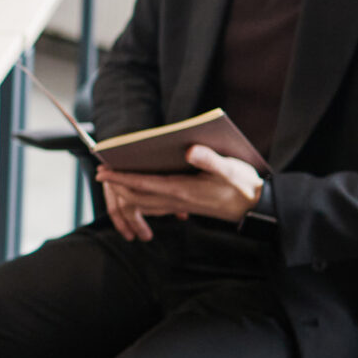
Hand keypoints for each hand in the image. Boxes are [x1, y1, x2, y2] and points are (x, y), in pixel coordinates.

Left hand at [96, 146, 264, 237]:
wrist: (255, 208)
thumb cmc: (244, 186)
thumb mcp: (232, 169)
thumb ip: (211, 160)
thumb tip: (190, 149)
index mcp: (184, 190)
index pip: (143, 185)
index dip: (121, 179)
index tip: (102, 172)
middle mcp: (178, 200)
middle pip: (137, 197)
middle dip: (117, 187)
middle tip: (101, 174)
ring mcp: (180, 206)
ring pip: (144, 204)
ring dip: (127, 194)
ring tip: (114, 180)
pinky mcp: (185, 207)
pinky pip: (155, 206)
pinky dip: (141, 200)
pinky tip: (138, 189)